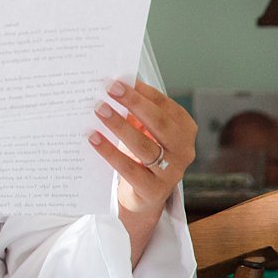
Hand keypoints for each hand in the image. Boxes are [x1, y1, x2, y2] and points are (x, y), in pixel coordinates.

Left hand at [88, 78, 196, 219]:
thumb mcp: (143, 131)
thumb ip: (134, 112)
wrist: (142, 197)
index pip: (165, 105)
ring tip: (99, 109)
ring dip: (120, 125)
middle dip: (134, 103)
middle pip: (159, 123)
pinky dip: (110, 152)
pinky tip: (93, 138)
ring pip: (145, 146)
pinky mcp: (153, 190)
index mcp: (184, 129)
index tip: (119, 79)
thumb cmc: (141, 155)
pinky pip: (129, 168)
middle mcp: (184, 150)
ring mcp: (171, 172)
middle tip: (109, 88)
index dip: (143, 92)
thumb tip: (112, 84)